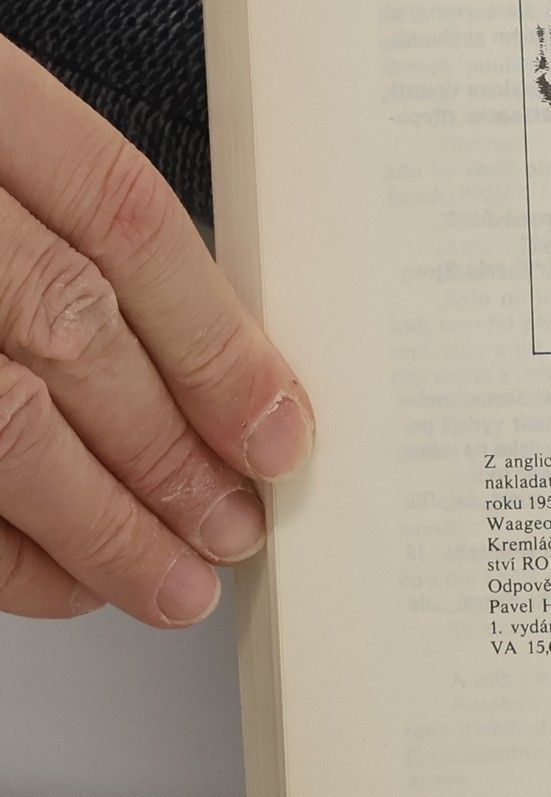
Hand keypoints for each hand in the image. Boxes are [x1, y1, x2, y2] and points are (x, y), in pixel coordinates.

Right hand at [0, 35, 313, 625]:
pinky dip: (9, 551)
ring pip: (3, 421)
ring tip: (178, 578)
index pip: (124, 218)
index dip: (215, 339)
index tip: (278, 430)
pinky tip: (67, 576)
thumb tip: (216, 364)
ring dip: (104, 520)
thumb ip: (72, 230)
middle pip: (69, 328)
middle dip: (171, 447)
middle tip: (236, 522)